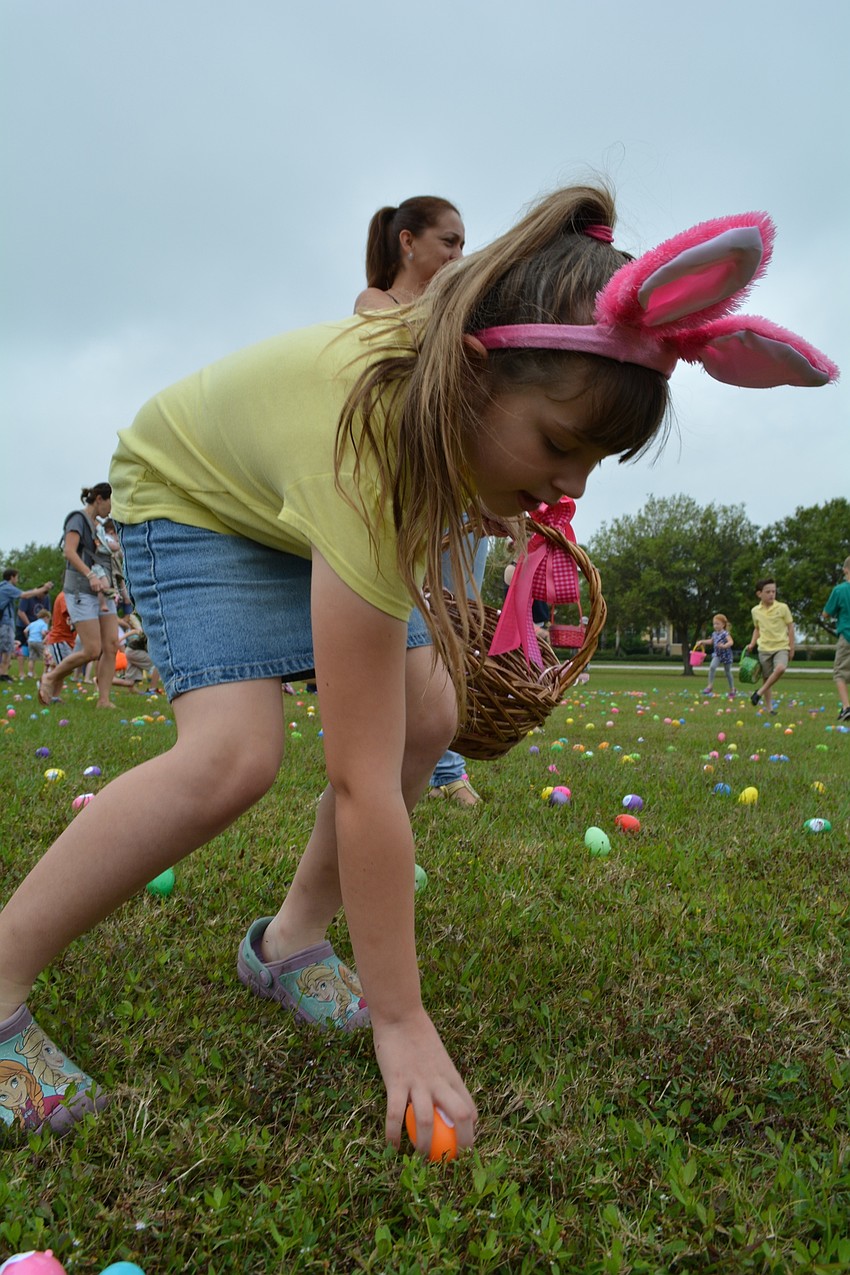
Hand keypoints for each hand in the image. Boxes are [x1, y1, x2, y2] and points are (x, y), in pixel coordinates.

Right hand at [373, 1008, 476, 1154]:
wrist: (400, 1015)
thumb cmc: (419, 1037)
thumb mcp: (440, 1059)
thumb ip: (444, 1080)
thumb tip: (447, 1103)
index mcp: (452, 1077)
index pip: (470, 1109)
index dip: (471, 1132)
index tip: (463, 1148)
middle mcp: (439, 1082)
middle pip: (460, 1117)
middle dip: (460, 1143)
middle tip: (450, 1161)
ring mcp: (418, 1082)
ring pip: (427, 1121)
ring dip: (424, 1144)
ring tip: (420, 1157)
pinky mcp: (396, 1082)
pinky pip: (395, 1114)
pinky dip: (393, 1134)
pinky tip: (392, 1146)